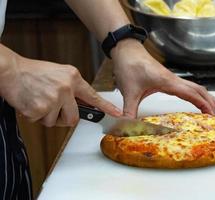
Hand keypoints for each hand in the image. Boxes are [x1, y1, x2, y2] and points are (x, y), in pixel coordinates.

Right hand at [0, 56, 121, 126]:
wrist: (10, 70)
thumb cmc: (34, 72)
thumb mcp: (60, 74)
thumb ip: (73, 88)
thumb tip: (82, 104)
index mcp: (72, 78)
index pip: (93, 96)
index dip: (106, 107)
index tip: (117, 113)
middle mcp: (66, 88)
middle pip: (73, 118)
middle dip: (63, 118)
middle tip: (52, 109)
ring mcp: (53, 99)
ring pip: (55, 122)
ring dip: (46, 116)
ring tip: (38, 100)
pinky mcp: (39, 109)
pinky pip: (40, 122)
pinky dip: (34, 116)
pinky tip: (30, 103)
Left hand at [111, 39, 214, 117]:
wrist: (126, 50)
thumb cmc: (129, 66)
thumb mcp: (129, 92)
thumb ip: (129, 111)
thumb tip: (127, 126)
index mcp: (168, 82)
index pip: (192, 94)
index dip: (204, 105)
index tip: (213, 116)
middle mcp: (173, 79)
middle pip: (199, 90)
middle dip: (212, 101)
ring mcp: (171, 78)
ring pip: (195, 87)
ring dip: (207, 96)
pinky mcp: (167, 78)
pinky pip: (187, 86)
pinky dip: (196, 94)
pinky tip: (196, 99)